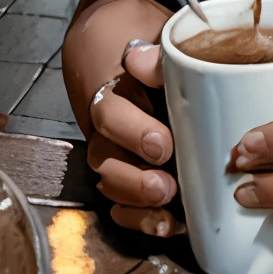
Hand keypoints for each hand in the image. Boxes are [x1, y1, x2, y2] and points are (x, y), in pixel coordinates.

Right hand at [86, 43, 184, 237]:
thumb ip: (157, 56)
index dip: (132, 132)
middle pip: (105, 157)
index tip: (163, 145)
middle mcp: (111, 127)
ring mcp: (118, 154)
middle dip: (133, 178)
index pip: (110, 114)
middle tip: (165, 186)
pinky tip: (164, 225)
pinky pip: (121, 205)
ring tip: (166, 208)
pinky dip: (138, 219)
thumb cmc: (167, 56)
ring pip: (110, 183)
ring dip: (136, 201)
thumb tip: (137, 59)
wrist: (151, 61)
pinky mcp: (131, 177)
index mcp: (118, 92)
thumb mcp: (166, 47)